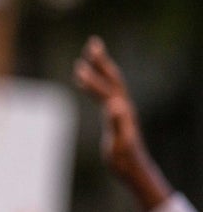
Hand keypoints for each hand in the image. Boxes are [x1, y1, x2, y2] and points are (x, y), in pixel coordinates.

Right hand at [73, 36, 148, 181]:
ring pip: (110, 83)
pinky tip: (86, 83)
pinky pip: (106, 93)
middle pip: (112, 78)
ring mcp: (121, 110)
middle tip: (92, 43)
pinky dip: (96, 83)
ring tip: (89, 55)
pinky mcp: (117, 115)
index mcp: (121, 111)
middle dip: (101, 61)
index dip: (92, 80)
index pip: (105, 90)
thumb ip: (118, 123)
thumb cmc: (124, 159)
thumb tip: (114, 104)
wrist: (133, 169)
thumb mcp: (119, 143)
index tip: (78, 69)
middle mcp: (123, 106)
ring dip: (101, 67)